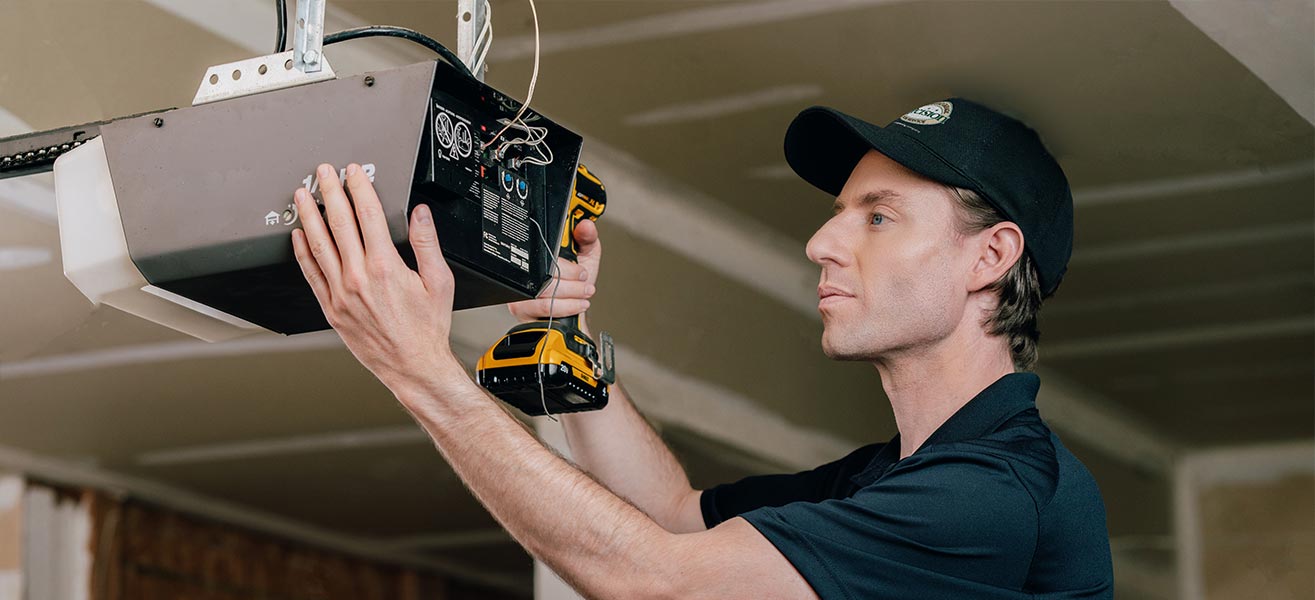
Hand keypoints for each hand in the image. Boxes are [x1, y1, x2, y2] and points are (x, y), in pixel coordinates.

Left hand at [289, 163, 460, 392]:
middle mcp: (359, 277)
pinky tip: (298, 236)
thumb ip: (427, 244)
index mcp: (385, 266)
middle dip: (330, 192)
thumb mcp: (439, 281)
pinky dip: (302, 252)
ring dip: (309, 215)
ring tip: (302, 195)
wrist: (413, 365)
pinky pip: (311, 274)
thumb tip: (420, 215)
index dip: (359, 187)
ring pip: (319, 244)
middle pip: (339, 223)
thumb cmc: (427, 329)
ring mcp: (341, 293)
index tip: (353, 172)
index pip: (368, 214)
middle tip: (323, 172)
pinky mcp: (331, 308)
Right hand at [507, 219, 600, 328]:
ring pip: (544, 290)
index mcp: (540, 253)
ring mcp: (521, 289)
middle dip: (572, 279)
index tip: (582, 268)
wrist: (571, 315)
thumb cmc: (575, 285)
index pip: (544, 248)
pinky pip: (542, 306)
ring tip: (584, 292)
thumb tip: (586, 225)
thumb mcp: (586, 256)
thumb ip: (588, 239)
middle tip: (584, 281)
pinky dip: (566, 306)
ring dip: (571, 293)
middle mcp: (527, 270)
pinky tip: (578, 304)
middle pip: (544, 271)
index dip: (565, 258)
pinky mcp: (521, 307)